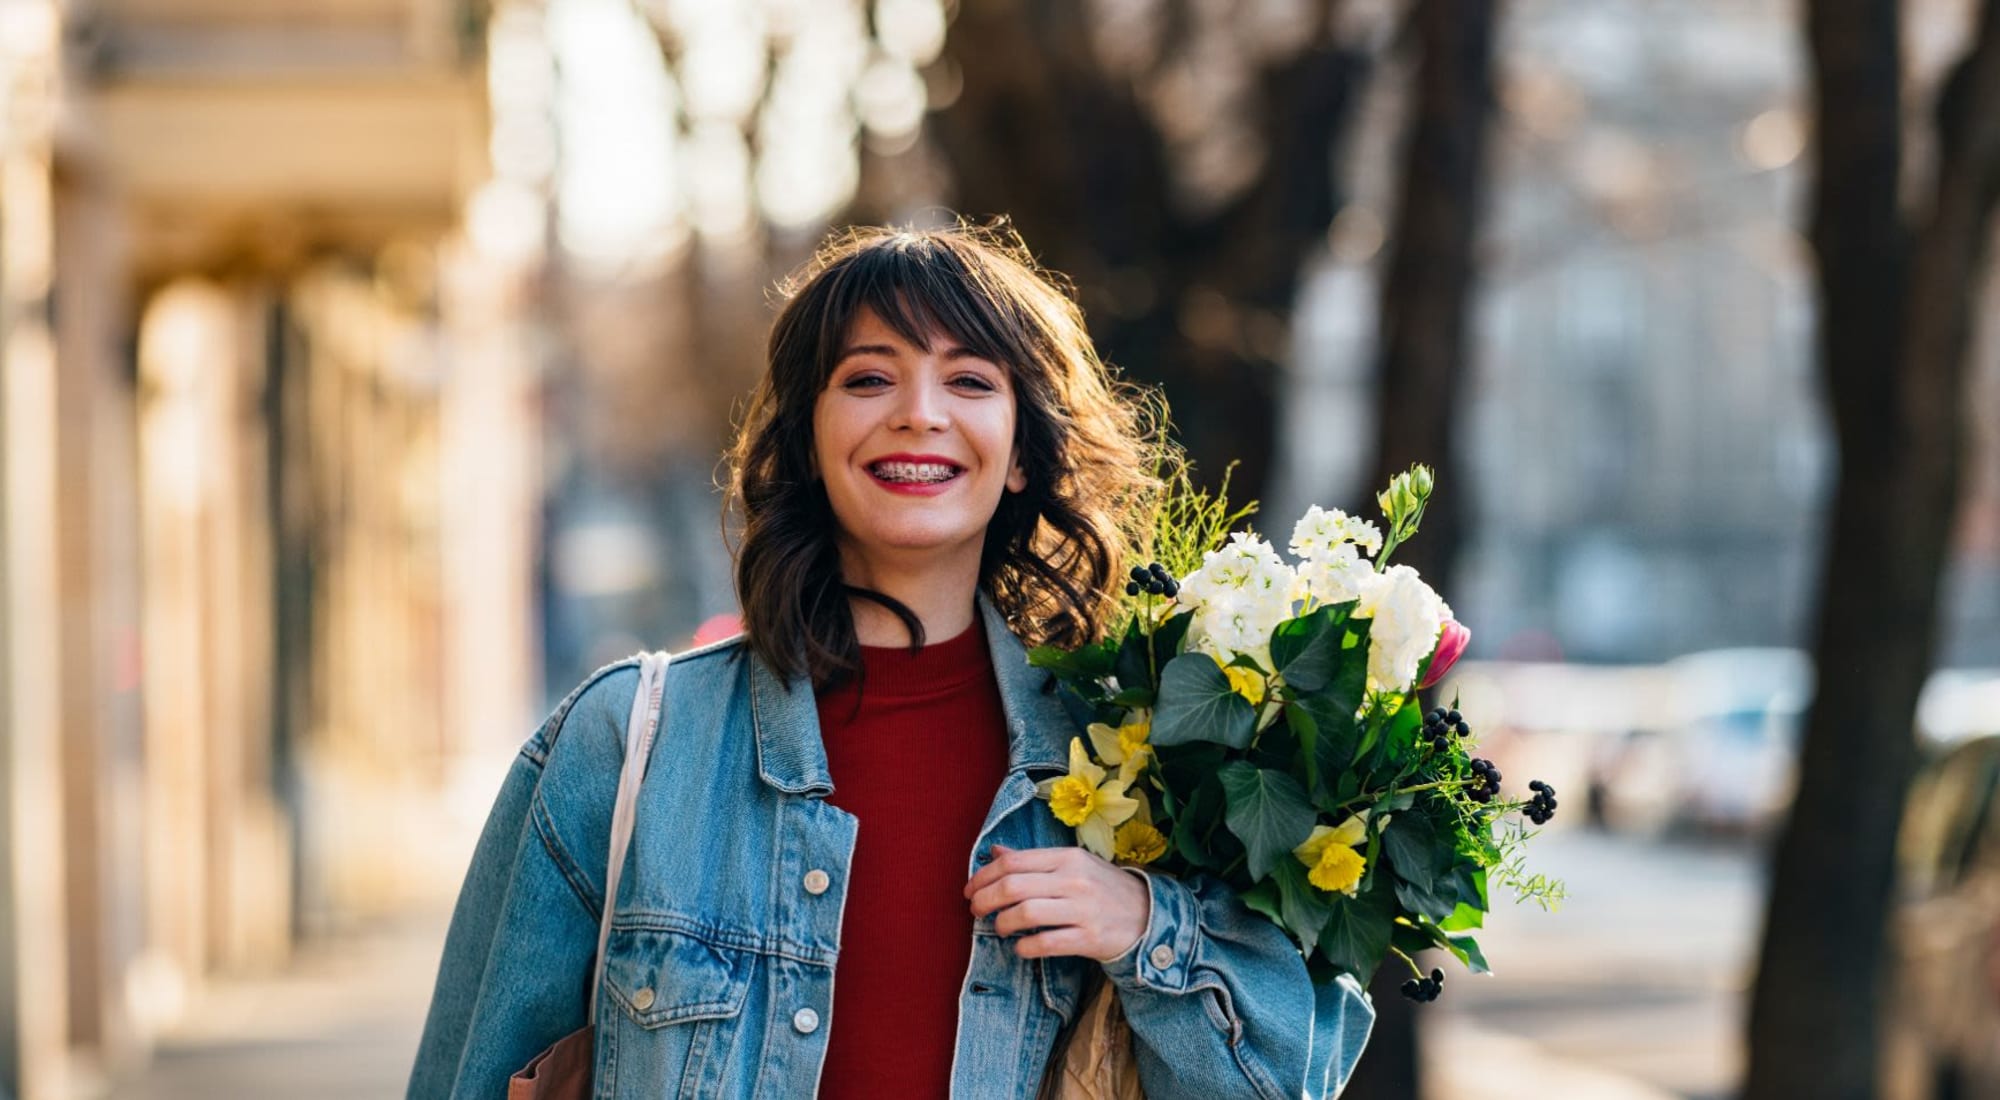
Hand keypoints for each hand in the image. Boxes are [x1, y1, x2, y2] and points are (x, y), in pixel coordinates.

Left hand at [963, 843, 1149, 961]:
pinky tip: (1021, 947)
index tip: (970, 890)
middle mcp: (1074, 880)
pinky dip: (1025, 947)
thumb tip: (995, 853)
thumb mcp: (1072, 865)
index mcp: (1067, 857)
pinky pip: (1046, 943)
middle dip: (984, 900)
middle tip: (975, 911)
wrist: (1148, 915)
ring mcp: (1083, 909)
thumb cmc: (1102, 888)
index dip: (983, 876)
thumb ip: (1032, 860)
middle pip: (1013, 887)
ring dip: (1002, 924)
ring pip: (1026, 914)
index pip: (1013, 862)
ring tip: (999, 928)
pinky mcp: (1089, 938)